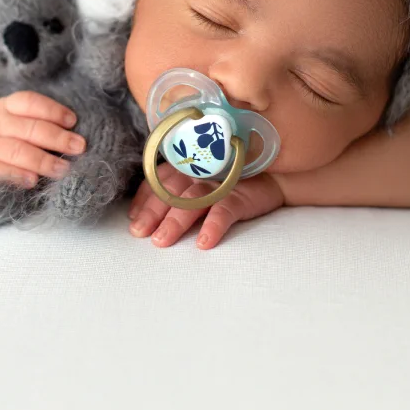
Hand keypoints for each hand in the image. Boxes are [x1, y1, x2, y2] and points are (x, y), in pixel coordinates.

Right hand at [0, 91, 85, 190]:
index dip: (53, 110)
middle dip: (58, 137)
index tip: (73, 121)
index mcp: (5, 107)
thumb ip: (34, 123)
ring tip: (64, 168)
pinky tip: (33, 181)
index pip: (30, 102)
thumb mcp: (9, 121)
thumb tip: (72, 133)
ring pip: (18, 151)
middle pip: (30, 128)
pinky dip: (17, 176)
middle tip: (79, 147)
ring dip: (43, 160)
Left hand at [128, 163, 284, 248]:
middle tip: (140, 233)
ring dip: (176, 220)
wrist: (276, 176)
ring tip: (162, 241)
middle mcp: (201, 172)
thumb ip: (176, 193)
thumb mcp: (201, 185)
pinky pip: (225, 210)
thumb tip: (139, 217)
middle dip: (153, 212)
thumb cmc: (230, 183)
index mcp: (187, 167)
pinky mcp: (242, 195)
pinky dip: (213, 225)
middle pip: (172, 190)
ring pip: (193, 200)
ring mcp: (221, 183)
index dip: (144, 198)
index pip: (159, 180)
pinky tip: (203, 243)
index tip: (133, 220)